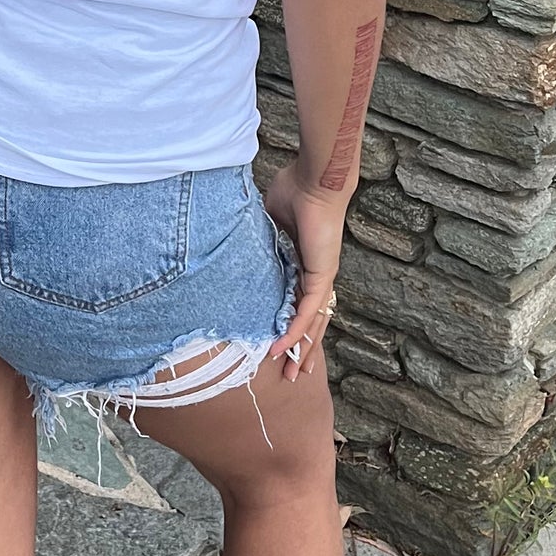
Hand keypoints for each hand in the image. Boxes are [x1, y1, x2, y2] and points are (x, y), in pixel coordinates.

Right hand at [262, 164, 351, 374]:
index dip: (291, 327)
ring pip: (313, 324)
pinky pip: (306, 311)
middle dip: (301, 350)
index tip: (278, 346)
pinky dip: (294, 331)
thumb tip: (234, 243)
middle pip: (311, 323)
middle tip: (290, 374)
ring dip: (301, 350)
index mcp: (304, 265)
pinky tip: (282, 348)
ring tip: (290, 373)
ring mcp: (321, 278)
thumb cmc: (294, 192)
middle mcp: (316, 277)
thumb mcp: (268, 224)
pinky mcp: (320, 276)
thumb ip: (257, 240)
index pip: (299, 304)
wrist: (313, 181)